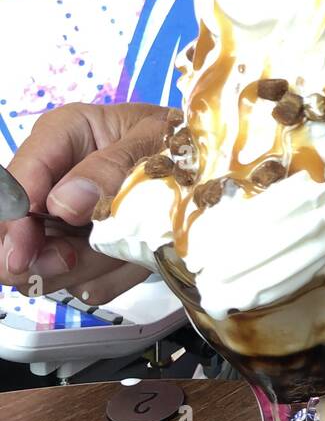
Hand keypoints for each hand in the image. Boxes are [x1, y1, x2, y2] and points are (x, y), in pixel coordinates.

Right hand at [1, 102, 178, 304]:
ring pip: (46, 268)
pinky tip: (135, 257)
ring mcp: (66, 220)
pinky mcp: (86, 250)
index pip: (14, 184)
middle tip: (74, 259)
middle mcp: (54, 179)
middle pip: (14, 236)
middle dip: (43, 257)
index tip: (25, 253)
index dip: (13, 223)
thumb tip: (63, 204)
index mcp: (61, 136)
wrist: (209, 163)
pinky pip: (85, 283)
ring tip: (127, 248)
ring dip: (86, 269)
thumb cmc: (180, 139)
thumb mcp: (154, 139)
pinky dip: (111, 278)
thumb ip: (110, 167)